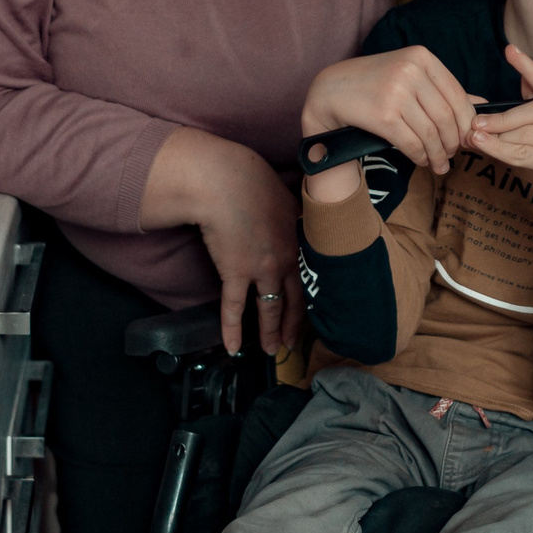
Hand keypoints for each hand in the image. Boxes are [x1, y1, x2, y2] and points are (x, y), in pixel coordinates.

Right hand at [196, 149, 303, 355]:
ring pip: (269, 309)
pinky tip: (233, 347)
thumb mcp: (285, 197)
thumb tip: (294, 217)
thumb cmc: (252, 181)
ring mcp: (260, 270)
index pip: (306, 279)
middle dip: (293, 326)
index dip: (306, 301)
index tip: (306, 315)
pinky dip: (232, 329)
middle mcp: (284, 261)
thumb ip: (292, 214)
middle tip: (292, 344)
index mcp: (297, 242)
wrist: (225, 182)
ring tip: (271, 352)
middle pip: (292, 301)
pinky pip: (233, 308)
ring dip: (269, 333)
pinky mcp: (235, 273)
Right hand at [301, 46, 480, 174]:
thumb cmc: (373, 83)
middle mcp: (410, 71)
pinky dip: (421, 157)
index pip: (457, 94)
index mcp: (421, 57)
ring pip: (431, 133)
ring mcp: (396, 92)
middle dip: (454, 141)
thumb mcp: (409, 75)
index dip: (466, 121)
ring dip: (439, 155)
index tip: (467, 137)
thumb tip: (484, 104)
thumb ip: (444, 89)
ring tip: (440, 164)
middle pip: (447, 116)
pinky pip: (413, 144)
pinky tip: (423, 161)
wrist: (330, 92)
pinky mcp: (383, 115)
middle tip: (453, 154)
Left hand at [467, 46, 532, 305]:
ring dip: (496, 135)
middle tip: (474, 121)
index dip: (529, 68)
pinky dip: (500, 150)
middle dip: (501, 116)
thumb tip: (522, 75)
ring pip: (526, 132)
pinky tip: (482, 146)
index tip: (509, 51)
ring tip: (474, 135)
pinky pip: (524, 152)